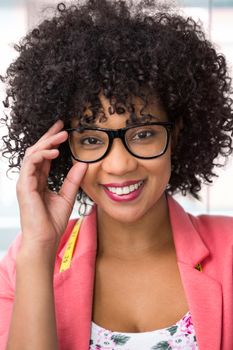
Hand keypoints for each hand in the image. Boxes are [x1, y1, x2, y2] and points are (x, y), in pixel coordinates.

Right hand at [16, 119, 87, 257]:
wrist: (45, 239)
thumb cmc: (53, 222)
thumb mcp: (67, 195)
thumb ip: (73, 179)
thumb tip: (83, 163)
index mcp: (39, 180)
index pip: (45, 156)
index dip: (53, 142)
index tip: (64, 131)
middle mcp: (31, 178)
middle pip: (37, 150)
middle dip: (49, 137)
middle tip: (61, 125)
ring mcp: (25, 181)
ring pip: (32, 153)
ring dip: (46, 142)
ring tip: (61, 135)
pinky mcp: (24, 185)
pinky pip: (30, 163)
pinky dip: (41, 154)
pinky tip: (54, 152)